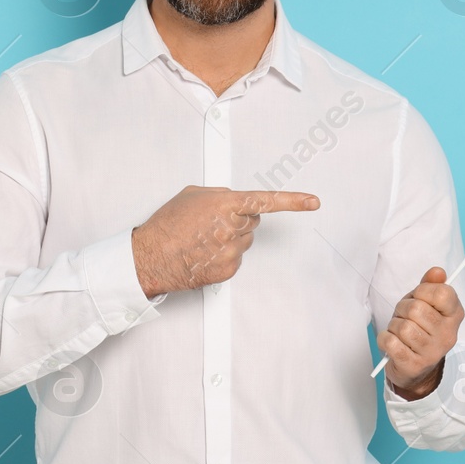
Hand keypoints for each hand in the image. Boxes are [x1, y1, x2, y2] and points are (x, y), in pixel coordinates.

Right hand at [132, 186, 319, 296]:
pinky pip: (236, 258)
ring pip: (244, 240)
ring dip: (230, 238)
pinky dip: (224, 255)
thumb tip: (232, 199)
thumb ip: (219, 195)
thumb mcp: (192, 196)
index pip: (266, 200)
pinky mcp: (229, 269)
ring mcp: (232, 250)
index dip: (293, 201)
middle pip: (252, 221)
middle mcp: (232, 228)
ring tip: (203, 239)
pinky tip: (204, 253)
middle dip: (238, 220)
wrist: (151, 257)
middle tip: (212, 224)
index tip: (312, 201)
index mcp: (225, 204)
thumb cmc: (167, 226)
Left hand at [380, 267, 463, 398]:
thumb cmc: (419, 330)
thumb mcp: (426, 305)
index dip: (423, 291)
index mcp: (455, 316)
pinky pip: (391, 343)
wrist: (416, 369)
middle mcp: (448, 335)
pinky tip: (392, 343)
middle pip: (416, 309)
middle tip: (403, 316)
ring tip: (399, 332)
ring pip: (403, 327)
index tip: (419, 297)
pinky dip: (385, 339)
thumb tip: (437, 271)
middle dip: (402, 309)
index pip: (443, 293)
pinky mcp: (415, 365)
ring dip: (394, 326)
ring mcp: (432, 352)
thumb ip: (431, 286)